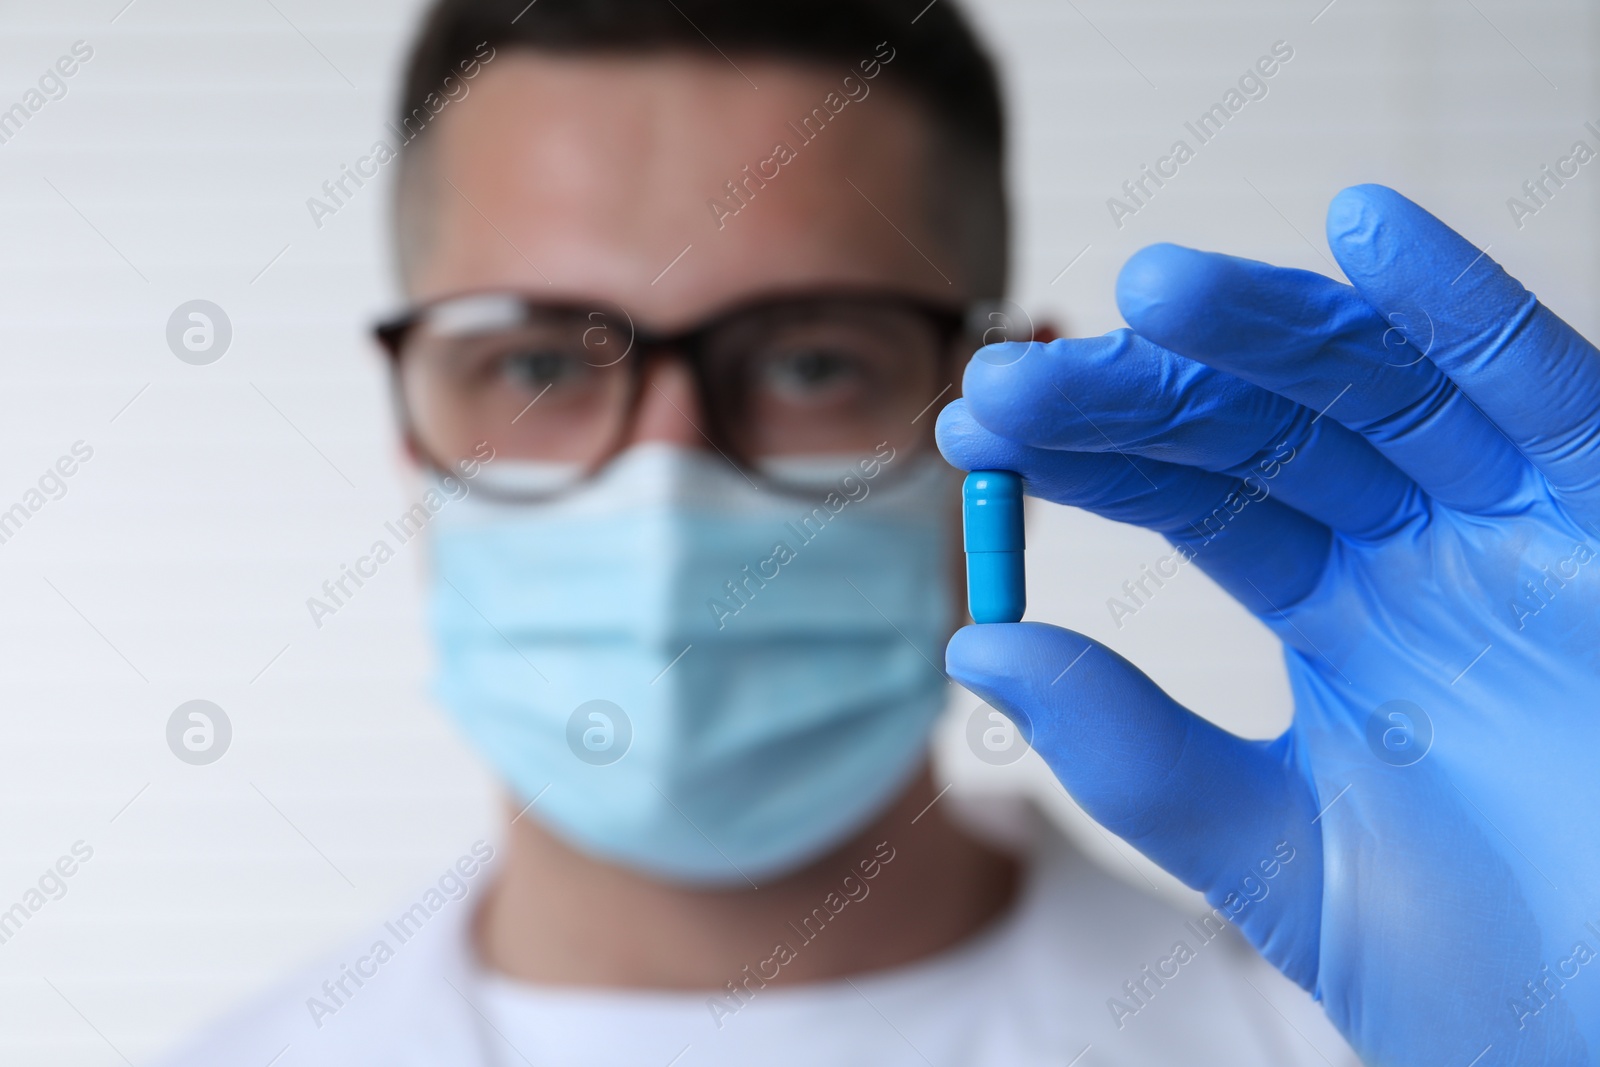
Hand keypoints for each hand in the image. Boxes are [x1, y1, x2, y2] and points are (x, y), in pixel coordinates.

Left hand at [938, 185, 1599, 1064]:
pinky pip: (1546, 389)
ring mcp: (1517, 527)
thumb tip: (975, 650)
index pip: (1192, 495)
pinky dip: (1464, 308)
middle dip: (1137, 391)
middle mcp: (1421, 550)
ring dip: (1264, 327)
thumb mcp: (1278, 855)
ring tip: (1147, 290)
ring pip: (1377, 384)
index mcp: (1342, 615)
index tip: (975, 432)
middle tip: (1012, 380)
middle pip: (1261, 426)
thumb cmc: (1487, 967)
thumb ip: (1135, 755)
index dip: (1086, 453)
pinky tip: (1367, 229)